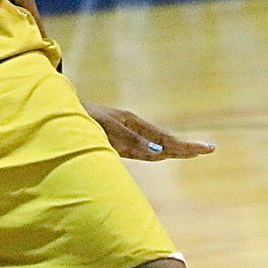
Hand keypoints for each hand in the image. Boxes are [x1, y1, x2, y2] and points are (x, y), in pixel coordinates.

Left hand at [84, 102, 214, 160]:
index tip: (206, 148)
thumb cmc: (80, 116)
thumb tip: (158, 151)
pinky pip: (138, 149)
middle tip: (208, 149)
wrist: (58, 113)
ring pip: (153, 145)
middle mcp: (130, 128)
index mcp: (131, 122)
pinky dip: (152, 152)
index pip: (163, 137)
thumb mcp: (105, 126)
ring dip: (171, 148)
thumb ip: (130, 139)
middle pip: (162, 140)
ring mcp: (123, 135)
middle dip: (184, 146)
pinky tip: (161, 154)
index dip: (183, 145)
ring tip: (192, 151)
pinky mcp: (113, 142)